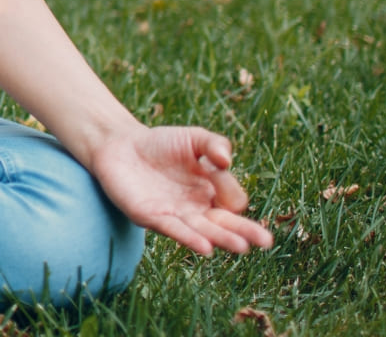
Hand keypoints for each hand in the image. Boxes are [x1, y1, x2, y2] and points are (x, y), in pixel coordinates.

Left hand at [88, 125, 273, 255]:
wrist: (120, 145)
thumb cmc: (162, 143)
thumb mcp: (194, 138)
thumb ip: (215, 144)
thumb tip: (227, 161)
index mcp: (211, 191)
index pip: (233, 200)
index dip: (231, 190)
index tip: (220, 170)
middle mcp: (196, 208)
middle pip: (224, 223)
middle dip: (245, 232)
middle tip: (265, 241)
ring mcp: (175, 215)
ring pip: (203, 231)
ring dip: (222, 239)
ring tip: (241, 247)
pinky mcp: (152, 217)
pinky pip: (174, 231)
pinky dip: (190, 239)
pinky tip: (206, 247)